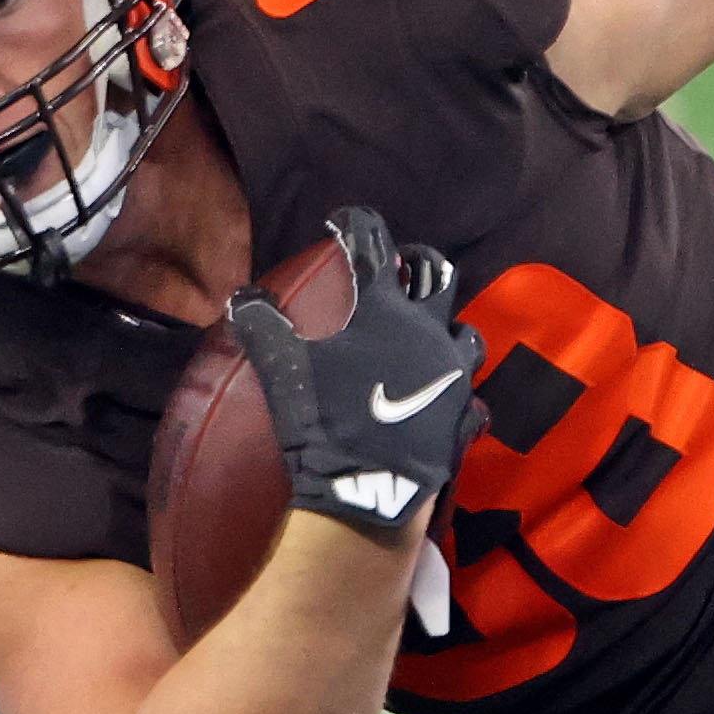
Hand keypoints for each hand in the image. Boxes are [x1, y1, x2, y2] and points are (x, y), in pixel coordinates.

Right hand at [223, 209, 481, 543]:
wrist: (371, 489)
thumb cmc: (327, 421)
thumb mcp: (284, 369)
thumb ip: (263, 326)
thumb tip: (241, 295)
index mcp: (386, 310)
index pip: (374, 245)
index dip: (357, 226)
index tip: (343, 223)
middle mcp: (431, 331)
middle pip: (439, 276)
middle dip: (418, 264)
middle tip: (402, 266)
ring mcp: (456, 374)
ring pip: (465, 331)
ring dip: (448, 326)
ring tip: (429, 332)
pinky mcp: (466, 415)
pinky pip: (472, 395)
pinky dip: (458, 390)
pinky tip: (444, 395)